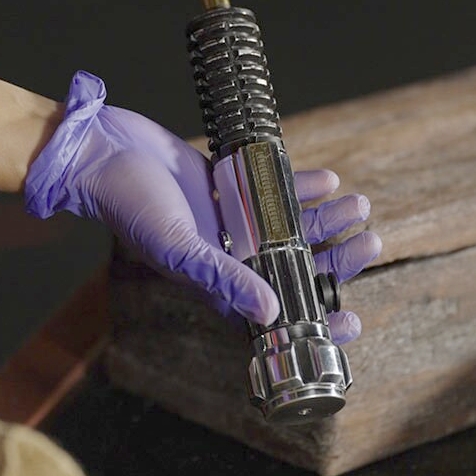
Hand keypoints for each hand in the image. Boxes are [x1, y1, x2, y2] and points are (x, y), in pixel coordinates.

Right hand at [25, 72, 380, 343]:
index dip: (315, 320)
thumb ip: (222, 278)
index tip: (353, 323)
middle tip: (370, 243)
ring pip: (295, 228)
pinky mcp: (234, 185)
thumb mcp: (177, 248)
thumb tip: (270, 313)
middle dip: (336, 259)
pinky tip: (328, 179)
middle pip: (297, 266)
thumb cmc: (129, 206)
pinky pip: (277, 190)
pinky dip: (304, 186)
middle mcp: (232, 254)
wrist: (105, 152)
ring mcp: (235, 219)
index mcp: (217, 281)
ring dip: (329, 219)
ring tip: (359, 205)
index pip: (276, 312)